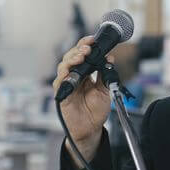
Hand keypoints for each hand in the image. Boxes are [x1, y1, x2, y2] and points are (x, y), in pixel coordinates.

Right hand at [52, 36, 114, 162]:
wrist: (91, 129)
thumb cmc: (96, 111)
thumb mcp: (105, 90)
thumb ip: (105, 74)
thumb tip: (109, 58)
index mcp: (84, 73)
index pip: (82, 54)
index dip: (86, 45)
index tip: (93, 39)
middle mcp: (74, 76)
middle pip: (71, 57)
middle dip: (79, 49)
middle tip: (88, 47)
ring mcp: (66, 84)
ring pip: (64, 66)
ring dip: (72, 58)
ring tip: (82, 55)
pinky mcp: (61, 94)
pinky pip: (59, 82)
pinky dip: (64, 74)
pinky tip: (70, 70)